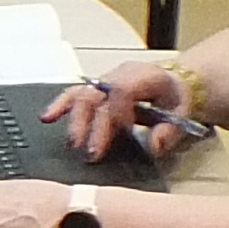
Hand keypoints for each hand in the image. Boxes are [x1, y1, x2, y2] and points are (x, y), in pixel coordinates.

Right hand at [45, 61, 197, 161]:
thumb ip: (169, 131)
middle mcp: (119, 75)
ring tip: (71, 143)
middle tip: (90, 153)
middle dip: (91, 124)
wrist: (173, 82)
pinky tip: (46, 117)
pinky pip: (74, 93)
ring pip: (82, 94)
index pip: (121, 90)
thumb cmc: (174, 98)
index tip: (123, 132)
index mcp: (143, 76)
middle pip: (97, 95)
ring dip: (73, 119)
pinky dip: (60, 105)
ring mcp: (105, 80)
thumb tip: (154, 145)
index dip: (118, 112)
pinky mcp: (96, 89)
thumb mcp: (181, 114)